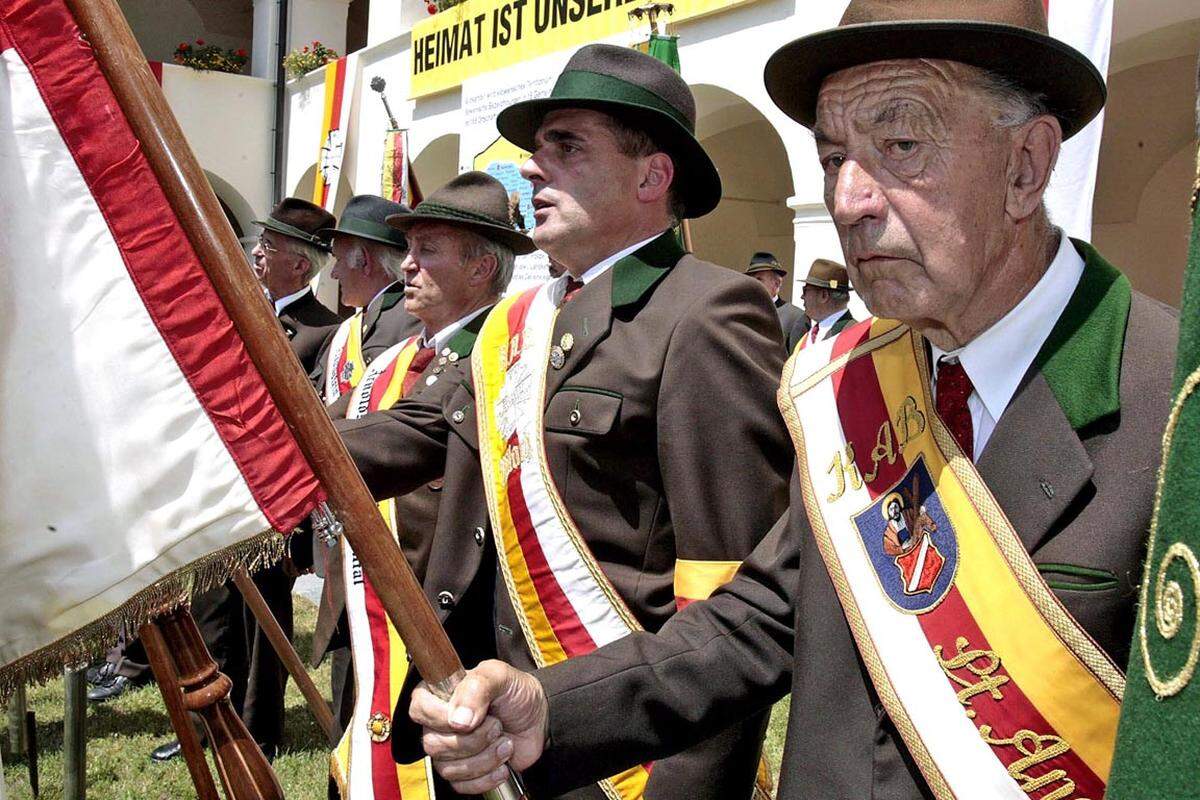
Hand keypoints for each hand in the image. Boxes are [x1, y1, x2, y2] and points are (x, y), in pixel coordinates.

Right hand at [410, 660, 548, 794]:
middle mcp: (441, 724)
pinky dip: (487, 776)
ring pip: (448, 768)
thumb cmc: (516, 693)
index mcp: (442, 694)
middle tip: (496, 726)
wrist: (539, 719)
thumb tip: (457, 720)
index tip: (469, 717)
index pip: (419, 708)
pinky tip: (503, 762)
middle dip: (473, 739)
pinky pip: (462, 785)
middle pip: (433, 744)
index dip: (440, 717)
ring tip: (504, 742)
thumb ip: (477, 688)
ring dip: (485, 758)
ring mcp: (451, 750)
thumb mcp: (499, 676)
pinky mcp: (464, 772)